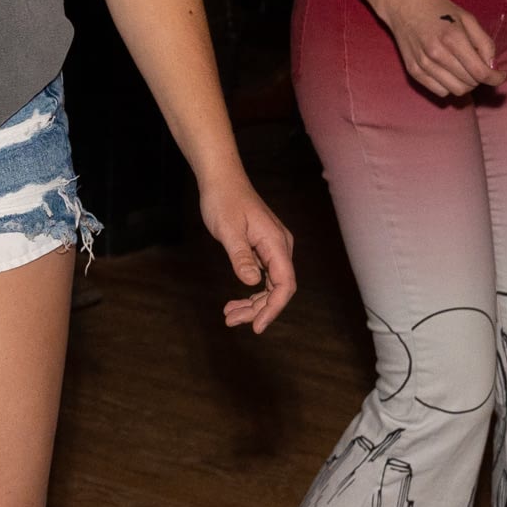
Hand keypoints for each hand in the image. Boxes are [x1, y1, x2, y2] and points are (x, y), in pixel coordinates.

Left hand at [197, 171, 296, 333]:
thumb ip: (241, 256)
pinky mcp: (263, 248)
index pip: (284, 285)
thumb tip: (252, 282)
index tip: (257, 326)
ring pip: (269, 285)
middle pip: (277, 289)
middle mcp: (280, 247)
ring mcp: (273, 248)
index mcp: (276, 243)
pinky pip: (262, 277)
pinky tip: (235, 302)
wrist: (221, 180)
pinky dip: (250, 292)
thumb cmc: (224, 200)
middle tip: (231, 321)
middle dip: (257, 309)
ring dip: (252, 303)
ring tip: (229, 316)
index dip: (273, 308)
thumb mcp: (228, 230)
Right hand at [379, 0, 501, 99]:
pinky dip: (450, 86)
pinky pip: (440, 92)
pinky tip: (450, 72)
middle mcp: (437, 55)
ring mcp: (423, 65)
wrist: (403, 5)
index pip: (480, 72)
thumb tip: (492, 66)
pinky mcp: (413, 71)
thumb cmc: (439, 10)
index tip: (501, 75)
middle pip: (470, 83)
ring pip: (456, 91)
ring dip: (466, 84)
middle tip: (478, 65)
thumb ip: (484, 43)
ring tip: (465, 69)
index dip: (496, 78)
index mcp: (453, 39)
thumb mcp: (468, 18)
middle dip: (480, 78)